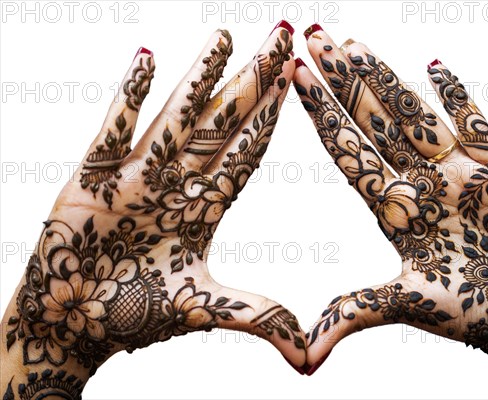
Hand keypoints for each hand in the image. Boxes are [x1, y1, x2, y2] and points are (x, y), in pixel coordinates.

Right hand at [1, 22, 305, 397]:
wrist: (71, 325)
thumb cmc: (132, 316)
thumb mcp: (203, 308)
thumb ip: (255, 316)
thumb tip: (307, 350)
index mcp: (204, 208)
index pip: (247, 152)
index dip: (273, 116)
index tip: (298, 79)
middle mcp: (175, 183)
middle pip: (223, 122)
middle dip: (254, 79)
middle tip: (283, 34)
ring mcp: (135, 176)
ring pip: (175, 117)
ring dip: (201, 77)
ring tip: (227, 36)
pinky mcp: (92, 179)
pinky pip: (114, 131)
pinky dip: (129, 98)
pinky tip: (148, 59)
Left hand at [294, 25, 487, 379]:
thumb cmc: (470, 312)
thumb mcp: (406, 307)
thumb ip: (356, 313)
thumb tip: (303, 352)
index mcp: (394, 210)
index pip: (349, 152)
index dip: (322, 115)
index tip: (294, 79)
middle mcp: (419, 182)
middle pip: (373, 121)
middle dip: (343, 80)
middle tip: (312, 36)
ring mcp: (458, 171)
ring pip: (416, 114)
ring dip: (387, 79)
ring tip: (354, 44)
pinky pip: (477, 123)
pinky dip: (460, 96)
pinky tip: (434, 66)